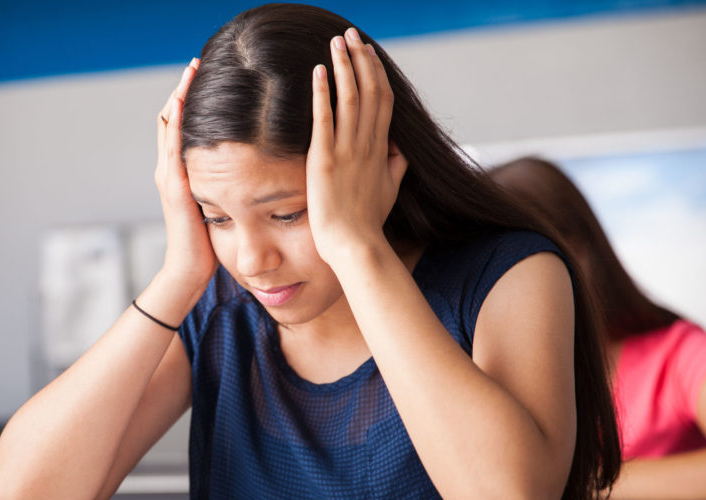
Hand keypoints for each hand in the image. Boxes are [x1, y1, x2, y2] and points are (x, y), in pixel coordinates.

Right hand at [154, 58, 217, 295]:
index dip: (192, 102)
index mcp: (182, 174)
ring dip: (178, 97)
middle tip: (196, 62)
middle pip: (172, 118)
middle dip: (183, 89)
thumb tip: (246, 171)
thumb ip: (226, 187)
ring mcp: (169, 177)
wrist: (189, 272)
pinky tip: (184, 101)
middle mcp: (171, 171)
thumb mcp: (219, 207)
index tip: (206, 77)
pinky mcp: (174, 187)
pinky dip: (177, 122)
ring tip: (190, 70)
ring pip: (169, 126)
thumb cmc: (208, 247)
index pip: (184, 129)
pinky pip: (173, 147)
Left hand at [305, 29, 408, 264]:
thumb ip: (396, 167)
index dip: (376, 73)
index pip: (383, 100)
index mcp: (382, 149)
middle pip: (369, 91)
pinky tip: (318, 72)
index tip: (369, 52)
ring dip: (344, 66)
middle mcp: (368, 144)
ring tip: (336, 42)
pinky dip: (322, 93)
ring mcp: (348, 151)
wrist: (356, 246)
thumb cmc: (368, 223)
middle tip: (351, 34)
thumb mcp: (389, 191)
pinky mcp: (326, 161)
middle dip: (361, 59)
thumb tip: (400, 152)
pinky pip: (324, 120)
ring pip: (350, 98)